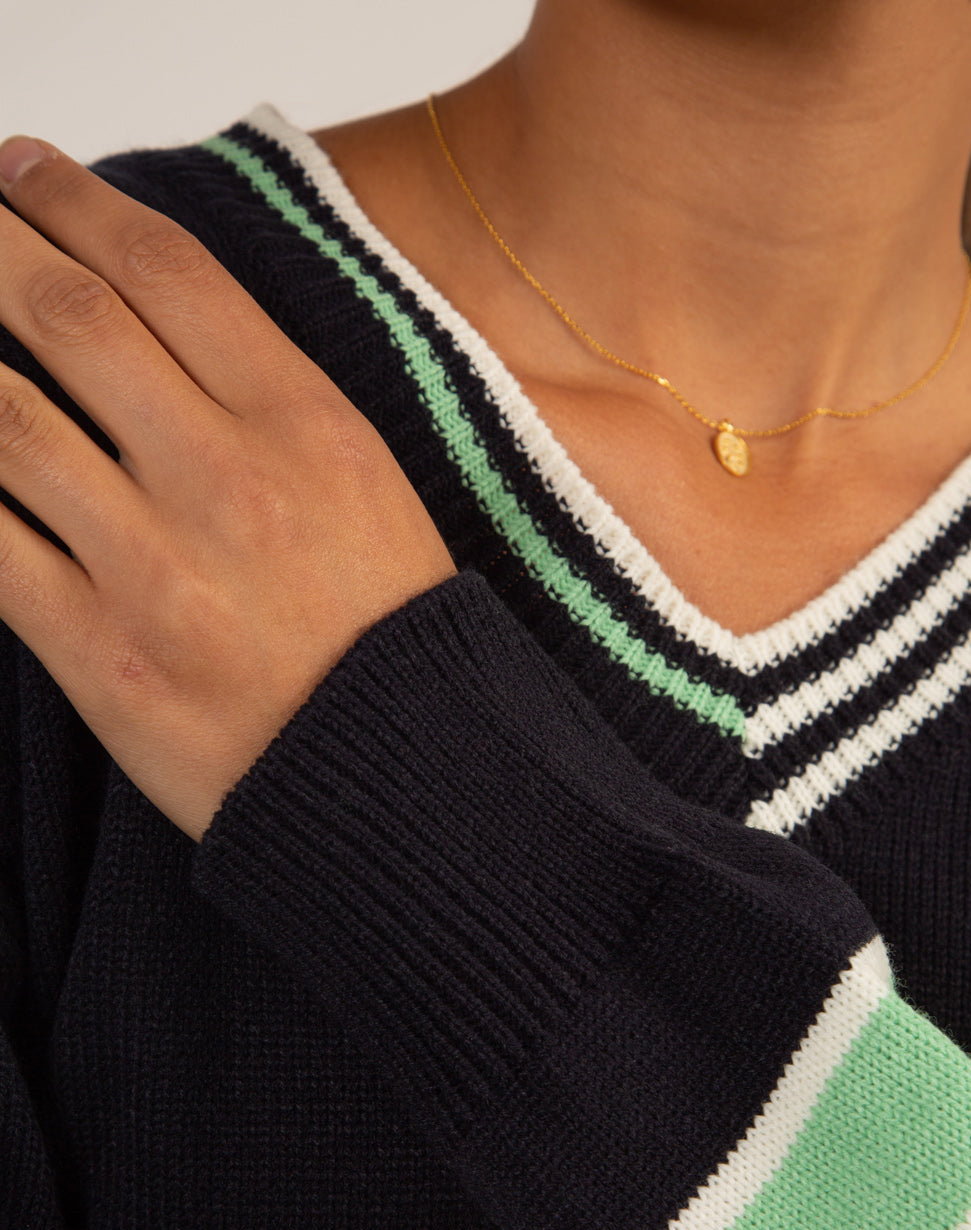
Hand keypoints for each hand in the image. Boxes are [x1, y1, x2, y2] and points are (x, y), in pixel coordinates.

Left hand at [0, 137, 456, 841]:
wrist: (405, 790)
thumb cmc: (388, 643)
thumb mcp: (368, 490)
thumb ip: (273, 403)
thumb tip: (158, 324)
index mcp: (311, 430)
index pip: (168, 271)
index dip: (76, 201)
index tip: (29, 173)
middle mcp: (229, 483)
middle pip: (69, 319)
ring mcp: (156, 571)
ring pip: (5, 421)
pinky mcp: (99, 657)